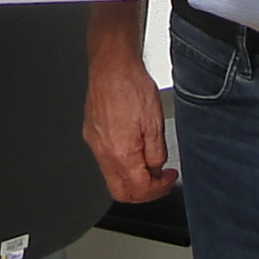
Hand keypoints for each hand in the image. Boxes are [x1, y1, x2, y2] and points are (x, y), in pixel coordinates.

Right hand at [83, 31, 176, 203]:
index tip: (168, 179)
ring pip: (112, 176)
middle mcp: (103, 152)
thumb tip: (155, 169)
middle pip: (120, 192)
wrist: (112, 65)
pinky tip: (133, 149)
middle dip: (143, 192)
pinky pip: (105, 159)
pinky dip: (121, 162)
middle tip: (158, 181)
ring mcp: (94, 143)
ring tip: (148, 162)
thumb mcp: (155, 123)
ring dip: (132, 177)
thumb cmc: (131, 86)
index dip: (158, 189)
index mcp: (121, 152)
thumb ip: (156, 153)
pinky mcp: (91, 134)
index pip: (139, 189)